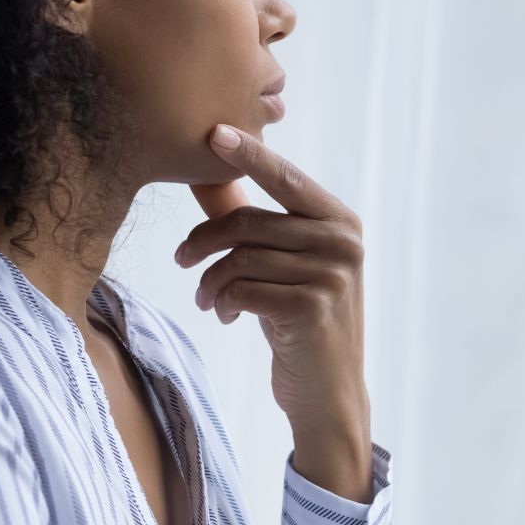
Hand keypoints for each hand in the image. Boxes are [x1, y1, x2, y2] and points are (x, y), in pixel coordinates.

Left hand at [177, 123, 369, 432]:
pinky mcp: (312, 309)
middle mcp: (343, 242)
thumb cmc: (300, 318)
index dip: (249, 154)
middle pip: (250, 222)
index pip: (286, 177)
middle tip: (182, 259)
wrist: (329, 392)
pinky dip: (223, 302)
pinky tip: (225, 314)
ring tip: (206, 298)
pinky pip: (243, 290)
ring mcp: (332, 276)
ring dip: (210, 281)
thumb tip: (206, 169)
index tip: (213, 133)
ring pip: (240, 259)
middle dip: (204, 240)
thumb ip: (251, 216)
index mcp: (340, 220)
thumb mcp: (283, 263)